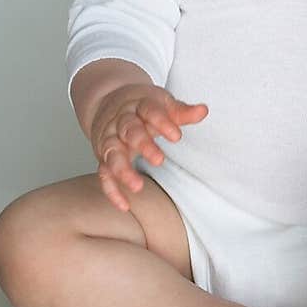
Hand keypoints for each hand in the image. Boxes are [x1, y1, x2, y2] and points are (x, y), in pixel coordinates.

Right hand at [90, 84, 208, 211]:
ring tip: (137, 186)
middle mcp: (121, 121)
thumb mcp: (162, 104)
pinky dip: (111, 190)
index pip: (149, 111)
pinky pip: (103, 174)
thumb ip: (181, 111)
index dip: (162, 123)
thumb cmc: (142, 106)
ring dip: (122, 170)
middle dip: (142, 145)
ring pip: (112, 154)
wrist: (107, 100)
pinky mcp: (103, 157)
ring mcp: (109, 139)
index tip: (177, 136)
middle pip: (129, 131)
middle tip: (159, 160)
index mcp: (139, 105)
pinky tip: (125, 205)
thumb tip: (203, 111)